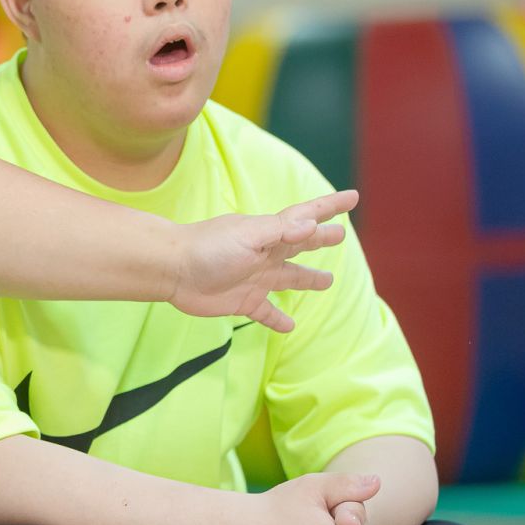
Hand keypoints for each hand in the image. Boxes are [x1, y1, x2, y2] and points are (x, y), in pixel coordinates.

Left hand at [169, 190, 358, 331]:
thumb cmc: (208, 248)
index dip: (330, 207)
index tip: (353, 197)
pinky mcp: (242, 301)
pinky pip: (265, 312)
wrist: (171, 270)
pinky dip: (278, 319)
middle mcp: (265, 253)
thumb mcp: (248, 236)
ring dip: (308, 279)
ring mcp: (254, 278)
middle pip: (300, 245)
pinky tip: (290, 326)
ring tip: (327, 281)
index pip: (306, 217)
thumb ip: (280, 232)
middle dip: (320, 239)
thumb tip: (311, 225)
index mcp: (268, 233)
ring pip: (288, 278)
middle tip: (340, 236)